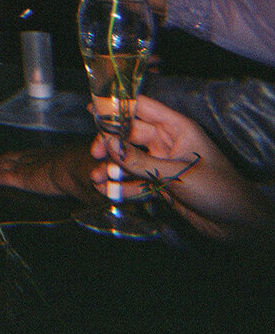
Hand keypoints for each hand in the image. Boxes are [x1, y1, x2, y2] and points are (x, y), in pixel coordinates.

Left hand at [0, 145, 100, 202]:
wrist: (89, 169)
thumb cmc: (97, 173)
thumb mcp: (96, 177)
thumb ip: (93, 182)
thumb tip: (100, 184)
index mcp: (58, 158)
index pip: (35, 157)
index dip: (22, 156)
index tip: (13, 156)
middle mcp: (42, 159)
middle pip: (17, 159)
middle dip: (2, 159)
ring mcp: (31, 167)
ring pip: (6, 165)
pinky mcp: (24, 178)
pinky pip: (3, 176)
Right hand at [92, 95, 274, 242]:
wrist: (242, 226)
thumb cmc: (220, 190)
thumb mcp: (177, 174)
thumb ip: (140, 161)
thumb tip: (108, 145)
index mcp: (177, 128)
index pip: (142, 108)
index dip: (117, 107)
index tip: (92, 109)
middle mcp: (167, 143)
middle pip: (130, 135)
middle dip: (110, 144)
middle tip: (94, 154)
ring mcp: (163, 164)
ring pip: (130, 160)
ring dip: (113, 168)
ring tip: (97, 178)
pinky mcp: (162, 185)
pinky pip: (136, 181)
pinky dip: (121, 186)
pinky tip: (107, 191)